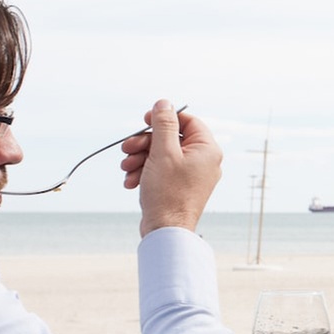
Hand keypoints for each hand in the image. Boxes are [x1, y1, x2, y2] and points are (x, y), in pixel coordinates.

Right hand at [119, 100, 223, 235]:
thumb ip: (164, 125)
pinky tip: (131, 182)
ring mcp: (192, 175)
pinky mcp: (179, 187)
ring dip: (140, 158)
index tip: (144, 120)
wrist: (166, 230)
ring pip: (162, 155)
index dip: (164, 117)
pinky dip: (144, 172)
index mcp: (207, 149)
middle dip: (145, 142)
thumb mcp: (163, 152)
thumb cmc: (168, 192)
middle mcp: (204, 160)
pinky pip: (160, 171)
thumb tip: (164, 103)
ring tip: (126, 168)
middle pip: (171, 138)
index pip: (188, 120)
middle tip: (126, 148)